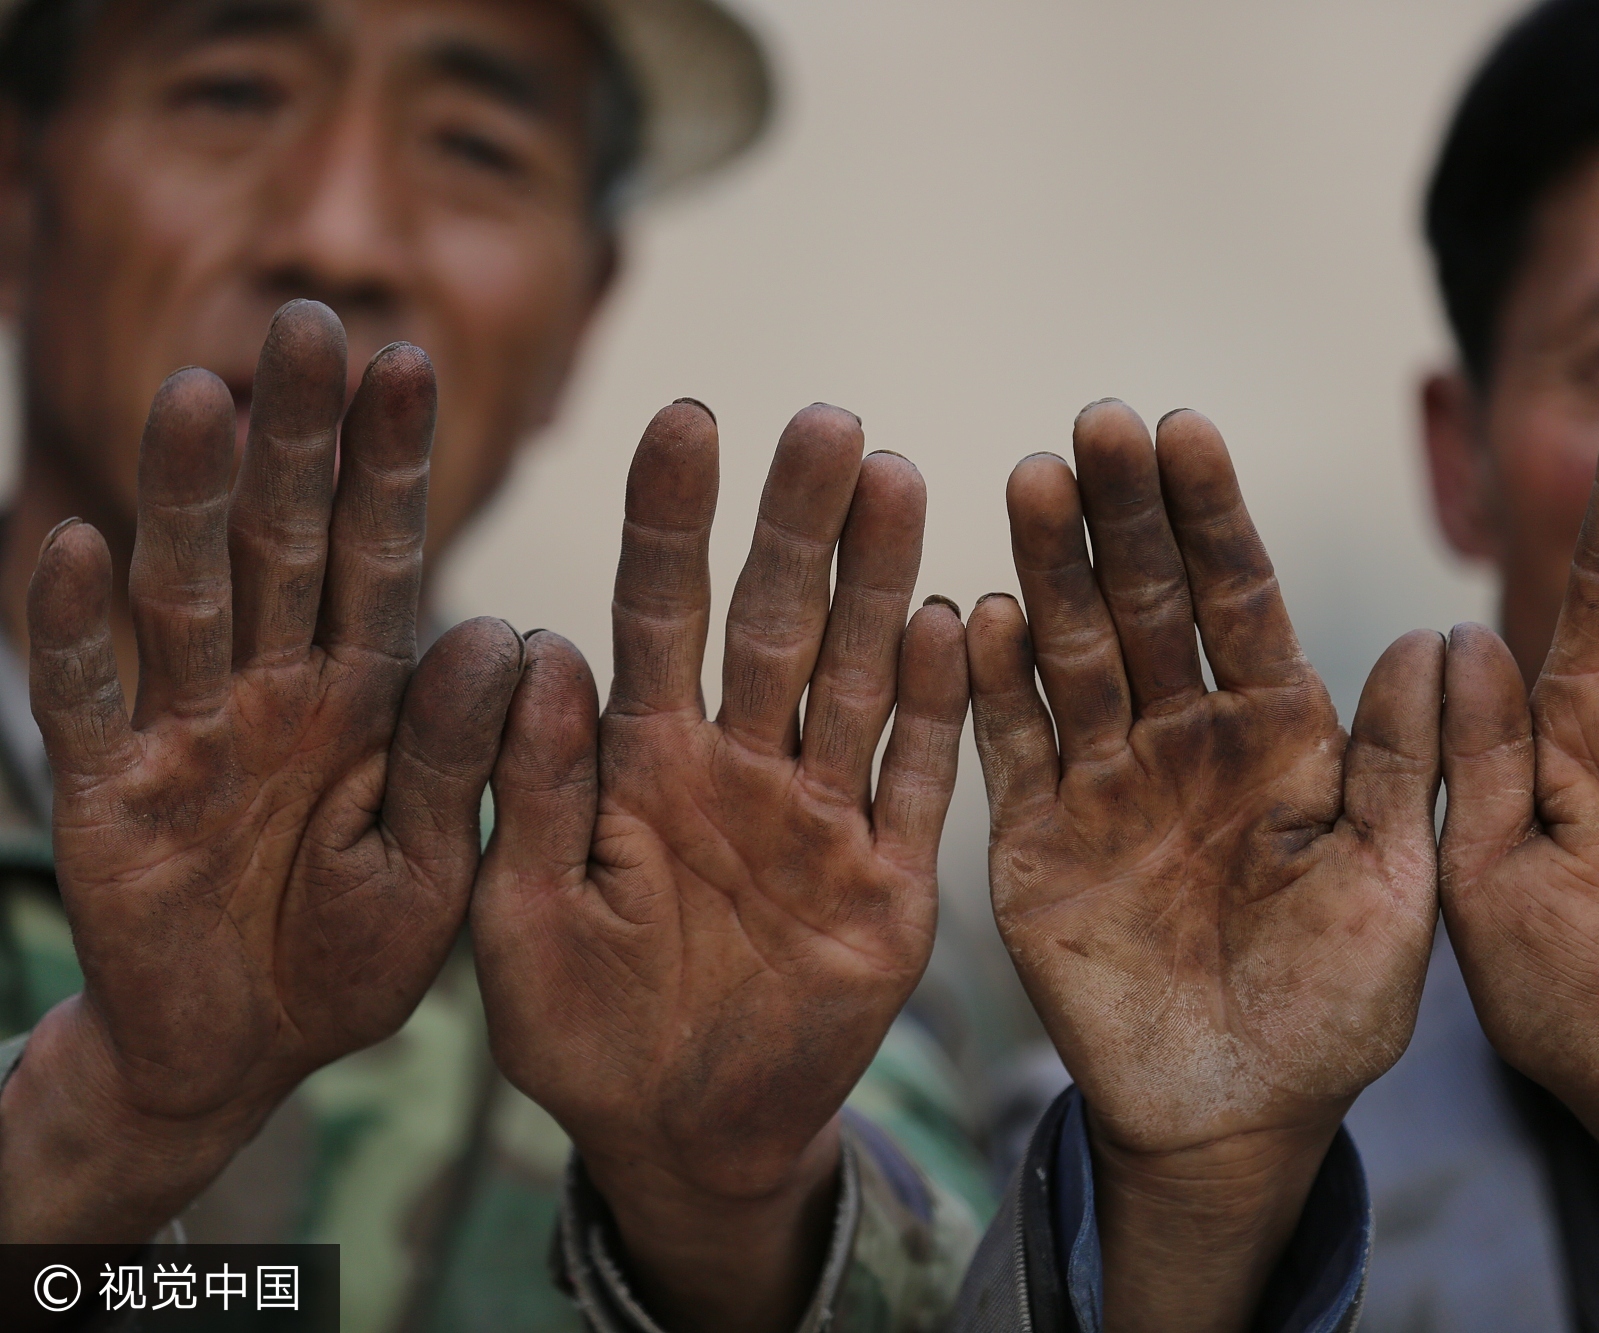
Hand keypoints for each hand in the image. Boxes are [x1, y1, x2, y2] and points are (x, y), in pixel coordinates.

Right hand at [0, 300, 524, 1241]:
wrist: (245, 1054)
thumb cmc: (355, 953)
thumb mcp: (437, 865)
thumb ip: (461, 755)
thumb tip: (501, 630)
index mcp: (369, 693)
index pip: (381, 556)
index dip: (392, 465)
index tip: (411, 361)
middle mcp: (274, 685)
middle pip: (281, 542)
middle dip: (296, 439)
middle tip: (311, 321)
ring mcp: (185, 728)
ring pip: (185, 592)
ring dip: (186, 497)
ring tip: (201, 393)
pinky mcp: (107, 790)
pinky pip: (88, 699)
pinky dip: (75, 630)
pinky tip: (71, 546)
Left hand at [471, 402, 966, 1332]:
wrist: (685, 1140)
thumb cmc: (582, 1036)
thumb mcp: (522, 918)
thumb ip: (537, 791)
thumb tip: (534, 646)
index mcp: (642, 765)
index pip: (659, 615)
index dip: (672, 520)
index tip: (686, 417)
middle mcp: (738, 768)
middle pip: (774, 622)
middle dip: (798, 522)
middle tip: (826, 419)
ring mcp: (821, 819)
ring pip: (855, 676)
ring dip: (877, 582)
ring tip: (897, 477)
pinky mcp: (891, 883)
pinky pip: (918, 779)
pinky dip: (936, 705)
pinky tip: (958, 617)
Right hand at [969, 402, 1444, 1332]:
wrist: (1236, 1115)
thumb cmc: (1337, 1010)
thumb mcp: (1397, 884)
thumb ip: (1404, 766)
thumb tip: (1440, 638)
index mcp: (1280, 735)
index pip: (1240, 599)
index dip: (1212, 517)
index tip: (1186, 431)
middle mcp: (1186, 738)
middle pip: (1148, 603)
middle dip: (1124, 515)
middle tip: (1096, 423)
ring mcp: (1105, 782)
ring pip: (1072, 653)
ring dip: (1051, 570)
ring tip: (1032, 479)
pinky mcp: (1035, 839)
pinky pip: (1010, 748)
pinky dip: (992, 686)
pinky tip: (979, 614)